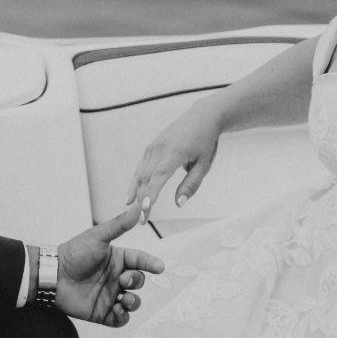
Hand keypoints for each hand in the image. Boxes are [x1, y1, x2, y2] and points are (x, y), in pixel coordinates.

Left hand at [55, 202, 164, 325]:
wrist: (53, 276)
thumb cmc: (74, 253)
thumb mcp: (98, 236)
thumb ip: (119, 224)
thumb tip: (138, 207)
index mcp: (117, 259)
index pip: (140, 260)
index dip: (150, 263)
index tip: (159, 267)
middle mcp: (116, 277)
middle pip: (138, 281)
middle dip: (137, 281)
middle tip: (124, 280)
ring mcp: (110, 295)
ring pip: (133, 302)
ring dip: (134, 301)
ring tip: (125, 298)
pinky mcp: (102, 312)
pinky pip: (121, 319)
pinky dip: (123, 317)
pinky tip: (117, 310)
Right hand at [126, 104, 219, 221]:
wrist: (202, 117)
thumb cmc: (205, 142)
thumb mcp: (204, 165)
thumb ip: (191, 184)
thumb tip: (179, 203)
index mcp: (176, 152)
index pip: (159, 176)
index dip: (151, 193)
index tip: (145, 209)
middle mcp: (160, 148)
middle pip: (146, 177)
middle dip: (142, 200)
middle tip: (141, 221)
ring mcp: (154, 146)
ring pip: (140, 172)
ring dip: (136, 192)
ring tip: (132, 211)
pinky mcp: (151, 146)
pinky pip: (141, 166)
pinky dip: (135, 181)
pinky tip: (131, 194)